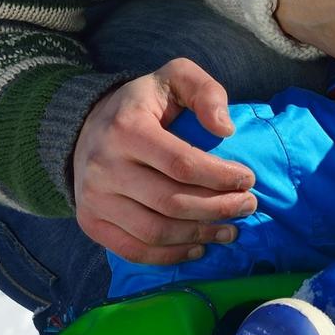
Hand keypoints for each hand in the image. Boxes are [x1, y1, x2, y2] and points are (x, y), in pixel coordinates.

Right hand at [69, 57, 259, 264]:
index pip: (182, 163)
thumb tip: (226, 128)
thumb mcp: (173, 78)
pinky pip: (134, 250)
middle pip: (172, 201)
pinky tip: (198, 248)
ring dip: (200, 235)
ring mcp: (94, 199)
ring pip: (156, 231)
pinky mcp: (91, 223)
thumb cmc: (142, 104)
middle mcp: (105, 167)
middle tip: (248, 206)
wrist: (85, 128)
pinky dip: (170, 256)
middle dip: (218, 208)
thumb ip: (205, 91)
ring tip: (230, 230)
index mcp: (127, 128)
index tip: (248, 179)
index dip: (220, 176)